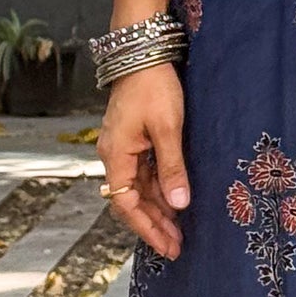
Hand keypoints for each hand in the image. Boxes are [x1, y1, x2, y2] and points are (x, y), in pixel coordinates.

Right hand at [98, 62, 189, 260]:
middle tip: (178, 247)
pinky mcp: (134, 140)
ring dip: (158, 210)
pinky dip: (159, 191)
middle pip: (132, 201)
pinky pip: (144, 174)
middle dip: (155, 225)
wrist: (142, 49)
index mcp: (116, 155)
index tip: (167, 247)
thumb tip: (179, 205)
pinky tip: (175, 202)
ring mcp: (123, 148)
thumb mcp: (167, 129)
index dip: (148, 229)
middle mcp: (114, 155)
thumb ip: (172, 169)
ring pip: (140, 189)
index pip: (127, 204)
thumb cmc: (153, 85)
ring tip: (180, 230)